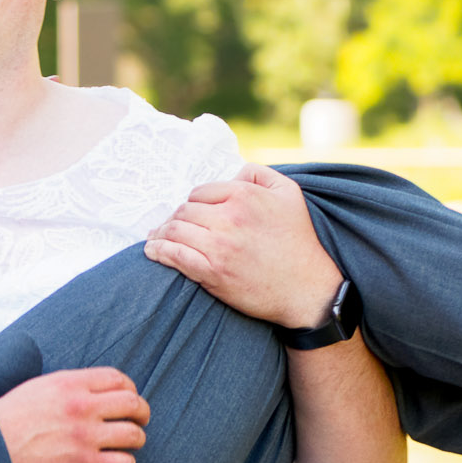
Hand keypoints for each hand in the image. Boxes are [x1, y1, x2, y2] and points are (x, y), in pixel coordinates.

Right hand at [0, 367, 149, 462]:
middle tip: (139, 421)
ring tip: (130, 444)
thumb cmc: (8, 420)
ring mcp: (84, 437)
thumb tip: (93, 388)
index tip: (128, 398)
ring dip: (136, 440)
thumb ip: (68, 385)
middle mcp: (81, 407)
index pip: (117, 378)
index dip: (130, 389)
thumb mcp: (37, 388)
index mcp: (69, 383)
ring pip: (134, 435)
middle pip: (132, 404)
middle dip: (142, 413)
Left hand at [143, 164, 344, 329]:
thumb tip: (233, 173)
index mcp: (244, 195)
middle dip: (174, 218)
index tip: (191, 213)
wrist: (308, 290)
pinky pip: (175, 256)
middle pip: (184, 211)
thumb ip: (259, 174)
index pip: (199, 192)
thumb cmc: (299, 241)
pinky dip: (159, 252)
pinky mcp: (213, 272)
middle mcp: (229, 218)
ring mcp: (219, 246)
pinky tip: (152, 251)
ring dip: (161, 234)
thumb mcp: (289, 194)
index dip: (193, 203)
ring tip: (156, 238)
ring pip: (175, 231)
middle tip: (170, 227)